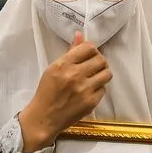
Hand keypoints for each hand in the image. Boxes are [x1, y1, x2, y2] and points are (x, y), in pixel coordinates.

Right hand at [19, 32, 111, 150]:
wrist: (44, 117)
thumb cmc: (47, 92)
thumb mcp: (53, 69)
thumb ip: (69, 52)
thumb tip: (80, 35)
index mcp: (63, 64)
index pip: (89, 48)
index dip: (92, 50)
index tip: (89, 55)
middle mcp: (75, 75)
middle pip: (100, 59)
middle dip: (99, 62)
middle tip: (93, 67)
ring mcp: (84, 89)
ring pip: (106, 74)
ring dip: (102, 74)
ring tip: (94, 78)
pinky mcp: (91, 102)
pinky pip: (104, 89)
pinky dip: (98, 89)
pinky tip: (90, 91)